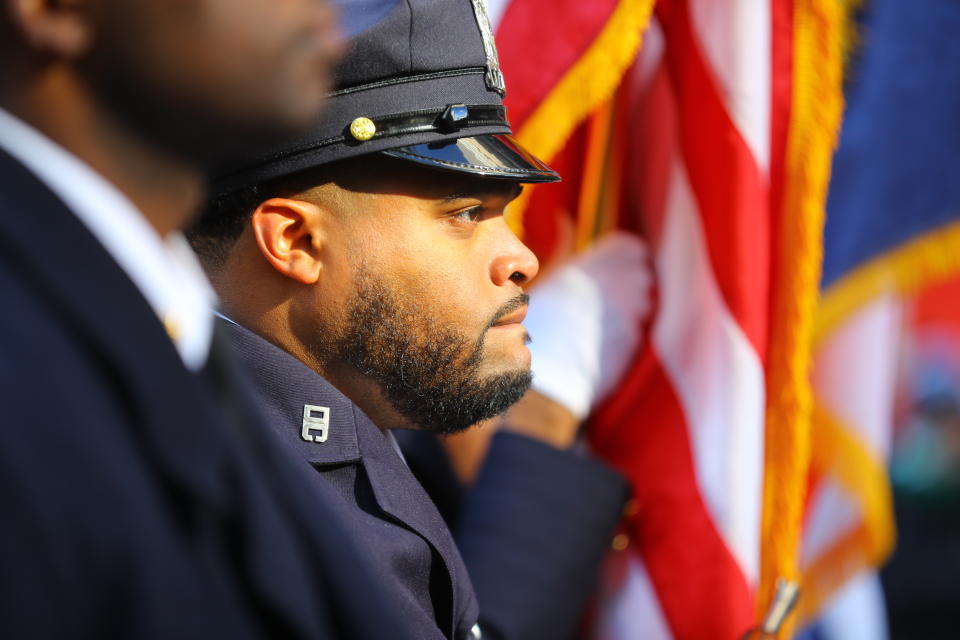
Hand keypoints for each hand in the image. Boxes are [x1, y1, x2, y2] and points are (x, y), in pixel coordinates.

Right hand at [525, 231, 651, 418]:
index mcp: (595, 263)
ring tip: (605, 319)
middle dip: (632, 282)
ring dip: (633, 307)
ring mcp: (629, 312)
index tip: (616, 266)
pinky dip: (628, 331)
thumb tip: (564, 219)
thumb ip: (564, 246)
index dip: (626, 256)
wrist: (543, 367)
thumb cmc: (537, 319)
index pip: (632, 247)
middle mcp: (618, 283)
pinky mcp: (634, 339)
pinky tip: (605, 340)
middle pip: (643, 273)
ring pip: (644, 301)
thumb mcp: (546, 275)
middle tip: (610, 295)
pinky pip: (639, 328)